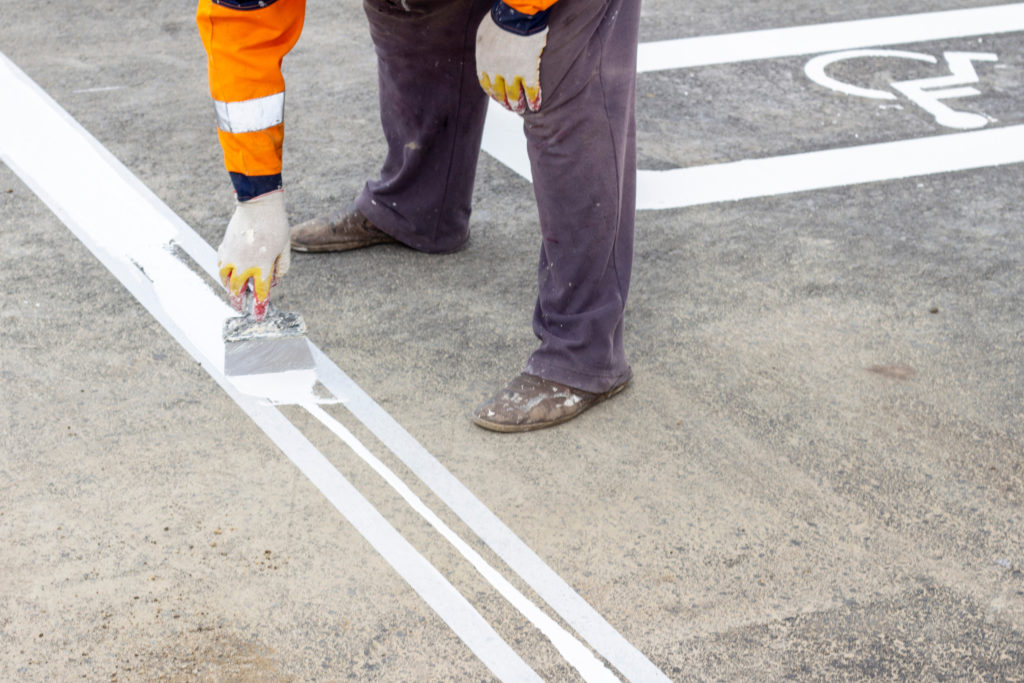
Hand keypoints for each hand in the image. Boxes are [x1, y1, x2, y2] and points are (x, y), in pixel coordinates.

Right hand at [217, 190, 289, 320]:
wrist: (258, 205)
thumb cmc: (276, 225)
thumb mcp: (285, 248)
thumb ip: (282, 267)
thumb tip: (275, 281)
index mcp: (262, 266)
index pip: (260, 293)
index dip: (259, 307)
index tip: (258, 316)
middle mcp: (244, 264)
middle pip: (237, 291)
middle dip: (238, 302)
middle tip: (240, 307)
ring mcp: (232, 256)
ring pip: (225, 279)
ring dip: (229, 288)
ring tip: (234, 291)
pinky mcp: (224, 246)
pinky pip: (221, 265)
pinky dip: (224, 272)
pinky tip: (229, 272)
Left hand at [475, 2, 548, 113]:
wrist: (515, 15)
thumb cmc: (500, 19)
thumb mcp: (484, 33)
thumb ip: (485, 47)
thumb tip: (487, 53)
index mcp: (483, 61)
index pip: (486, 83)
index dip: (492, 92)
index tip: (497, 97)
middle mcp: (495, 71)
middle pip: (499, 93)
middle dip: (505, 102)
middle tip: (510, 107)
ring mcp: (511, 72)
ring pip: (514, 96)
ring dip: (518, 105)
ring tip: (522, 110)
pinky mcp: (527, 71)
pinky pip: (531, 90)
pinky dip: (534, 100)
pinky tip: (536, 106)